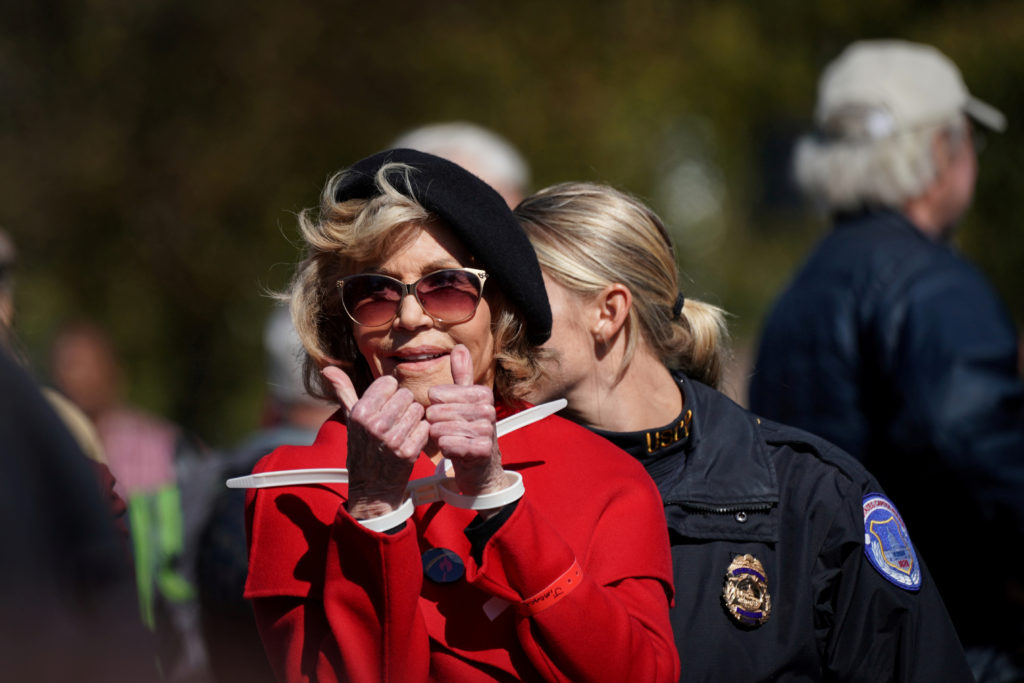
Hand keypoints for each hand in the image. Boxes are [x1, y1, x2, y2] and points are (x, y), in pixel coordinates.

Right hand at [322, 366, 428, 518]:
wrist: (371, 485)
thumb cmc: (362, 446)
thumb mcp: (350, 417)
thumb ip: (343, 390)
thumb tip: (328, 367)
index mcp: (360, 413)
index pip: (389, 382)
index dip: (389, 392)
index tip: (384, 405)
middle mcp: (375, 425)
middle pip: (406, 394)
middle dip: (402, 404)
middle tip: (394, 419)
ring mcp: (393, 440)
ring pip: (418, 409)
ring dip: (412, 418)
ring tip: (401, 429)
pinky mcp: (409, 453)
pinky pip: (426, 427)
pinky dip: (421, 432)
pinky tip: (409, 439)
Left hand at [425, 345, 507, 501]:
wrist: (480, 465)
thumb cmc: (467, 429)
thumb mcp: (463, 400)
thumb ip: (462, 375)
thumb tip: (459, 347)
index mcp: (482, 394)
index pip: (438, 395)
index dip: (434, 406)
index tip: (443, 413)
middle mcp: (488, 410)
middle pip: (437, 412)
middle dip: (433, 423)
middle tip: (442, 429)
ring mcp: (487, 430)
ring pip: (441, 429)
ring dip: (438, 437)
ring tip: (447, 438)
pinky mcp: (482, 450)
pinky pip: (449, 445)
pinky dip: (445, 449)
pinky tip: (452, 449)